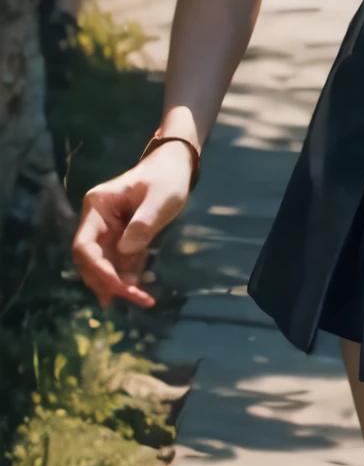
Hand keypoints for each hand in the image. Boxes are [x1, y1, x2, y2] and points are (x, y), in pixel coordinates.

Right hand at [71, 141, 194, 309]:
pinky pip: (119, 265)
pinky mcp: (122, 240)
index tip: (118, 287)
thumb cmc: (167, 177)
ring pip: (104, 267)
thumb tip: (125, 253)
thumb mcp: (161, 198)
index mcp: (97, 206)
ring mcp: (108, 232)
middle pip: (91, 261)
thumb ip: (142, 224)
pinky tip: (141, 292)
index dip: (98, 270)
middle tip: (135, 298)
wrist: (176, 166)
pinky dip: (128, 279)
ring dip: (118, 285)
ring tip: (142, 299)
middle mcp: (97, 222)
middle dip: (108, 283)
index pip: (85, 245)